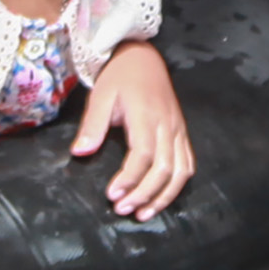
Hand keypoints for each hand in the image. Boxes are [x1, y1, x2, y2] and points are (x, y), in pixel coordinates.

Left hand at [71, 43, 194, 218]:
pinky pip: (188, 163)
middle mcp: (167, 125)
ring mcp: (178, 129)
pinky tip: (162, 197)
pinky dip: (178, 184)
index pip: (143, 155)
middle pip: (164, 168)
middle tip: (122, 209)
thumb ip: (92, 125)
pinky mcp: (182, 132)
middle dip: (144, 194)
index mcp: (146, 115)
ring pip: (181, 171)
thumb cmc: (118, 76)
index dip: (129, 178)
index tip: (112, 194)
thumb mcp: (100, 95)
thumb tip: (80, 153)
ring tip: (144, 213)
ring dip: (164, 196)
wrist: (142, 56)